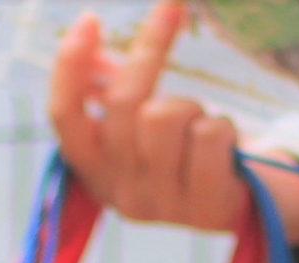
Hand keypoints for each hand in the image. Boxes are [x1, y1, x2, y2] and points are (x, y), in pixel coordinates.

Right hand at [48, 3, 298, 245]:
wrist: (233, 204)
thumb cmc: (181, 154)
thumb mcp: (138, 126)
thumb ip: (108, 87)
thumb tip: (86, 37)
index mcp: (96, 170)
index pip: (65, 119)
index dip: (69, 69)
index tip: (90, 19)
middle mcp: (121, 193)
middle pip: (124, 104)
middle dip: (150, 50)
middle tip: (171, 10)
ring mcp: (161, 205)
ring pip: (166, 115)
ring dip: (191, 105)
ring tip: (198, 123)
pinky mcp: (203, 207)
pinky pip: (209, 134)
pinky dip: (223, 127)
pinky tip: (223, 148)